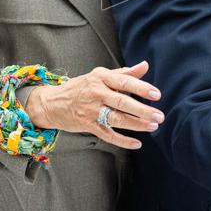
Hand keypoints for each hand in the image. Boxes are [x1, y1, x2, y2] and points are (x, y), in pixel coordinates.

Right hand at [26, 61, 163, 149]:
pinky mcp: (87, 125)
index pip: (124, 82)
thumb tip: (145, 66)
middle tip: (159, 116)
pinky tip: (136, 143)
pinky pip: (107, 135)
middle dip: (143, 110)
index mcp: (101, 77)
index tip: (157, 95)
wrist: (52, 102)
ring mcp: (91, 110)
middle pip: (122, 102)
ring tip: (153, 126)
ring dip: (136, 124)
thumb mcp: (101, 75)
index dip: (141, 88)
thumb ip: (124, 73)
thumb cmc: (81, 87)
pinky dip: (123, 140)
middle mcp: (96, 93)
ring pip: (117, 119)